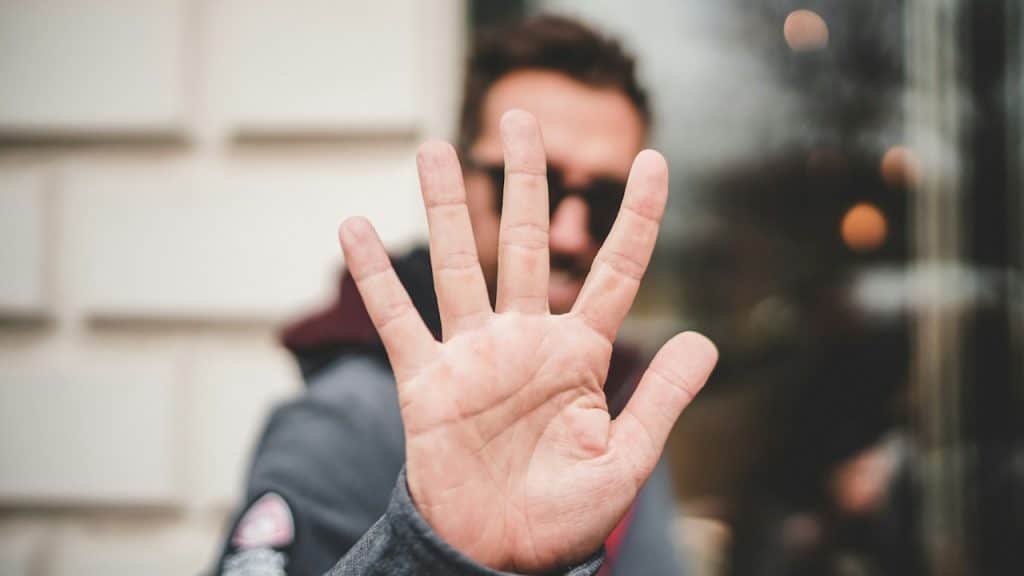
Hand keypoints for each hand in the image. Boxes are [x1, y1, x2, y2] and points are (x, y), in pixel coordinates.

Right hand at [338, 110, 716, 572]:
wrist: (497, 556)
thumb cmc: (564, 519)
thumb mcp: (625, 461)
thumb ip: (660, 399)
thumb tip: (705, 339)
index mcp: (579, 355)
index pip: (616, 273)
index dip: (639, 218)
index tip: (657, 160)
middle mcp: (524, 341)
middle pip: (525, 243)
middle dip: (525, 182)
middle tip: (522, 119)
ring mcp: (472, 356)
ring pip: (456, 265)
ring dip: (445, 207)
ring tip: (433, 147)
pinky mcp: (426, 381)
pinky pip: (397, 319)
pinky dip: (375, 276)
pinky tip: (353, 226)